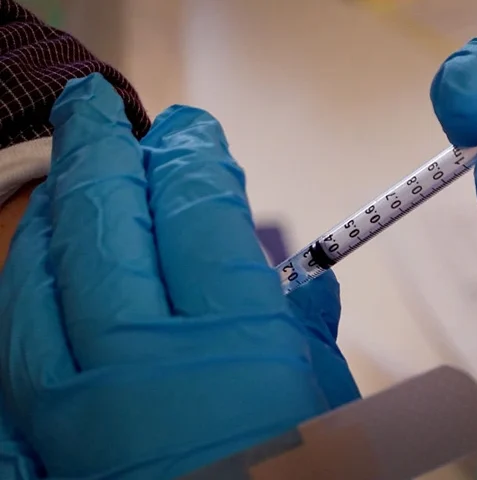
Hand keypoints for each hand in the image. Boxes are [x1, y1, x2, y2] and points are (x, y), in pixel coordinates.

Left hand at [0, 73, 359, 478]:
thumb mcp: (344, 447)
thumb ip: (354, 372)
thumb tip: (358, 311)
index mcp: (232, 356)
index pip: (201, 220)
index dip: (196, 163)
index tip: (193, 132)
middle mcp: (140, 369)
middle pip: (110, 226)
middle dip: (107, 155)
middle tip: (102, 109)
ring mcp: (71, 412)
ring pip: (40, 278)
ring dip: (54, 214)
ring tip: (66, 176)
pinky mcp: (38, 450)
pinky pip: (11, 348)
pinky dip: (20, 293)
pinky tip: (31, 270)